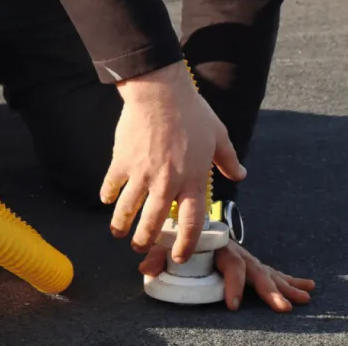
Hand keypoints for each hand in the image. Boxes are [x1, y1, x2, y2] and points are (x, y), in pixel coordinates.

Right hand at [99, 61, 245, 261]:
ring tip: (119, 232)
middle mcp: (167, 184)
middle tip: (141, 246)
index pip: (191, 224)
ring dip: (121, 226)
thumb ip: (228, 159)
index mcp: (193, 180)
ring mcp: (142, 175)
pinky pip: (111, 187)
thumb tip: (241, 175)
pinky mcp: (122, 163)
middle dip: (146, 242)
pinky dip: (107, 196)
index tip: (179, 255)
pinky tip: (107, 199)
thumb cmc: (191, 111)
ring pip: (127, 213)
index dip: (184, 245)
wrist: (160, 91)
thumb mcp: (218, 135)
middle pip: (152, 226)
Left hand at [139, 239, 315, 312]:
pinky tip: (306, 290)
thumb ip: (159, 253)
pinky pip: (271, 273)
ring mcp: (245, 257)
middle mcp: (235, 251)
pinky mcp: (249, 265)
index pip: (230, 264)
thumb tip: (146, 266)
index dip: (233, 284)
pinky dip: (288, 280)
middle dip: (269, 289)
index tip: (233, 305)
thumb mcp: (168, 241)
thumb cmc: (179, 231)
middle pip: (255, 269)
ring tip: (304, 298)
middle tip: (282, 306)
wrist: (191, 210)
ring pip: (267, 272)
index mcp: (219, 246)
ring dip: (285, 285)